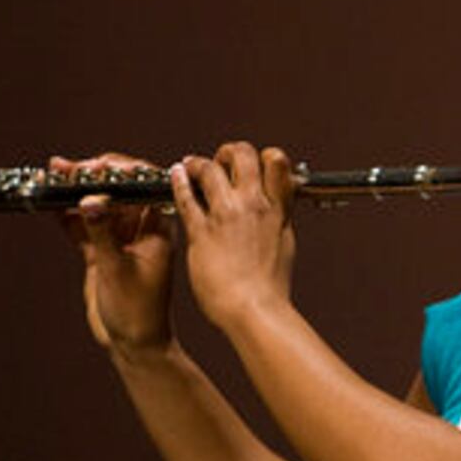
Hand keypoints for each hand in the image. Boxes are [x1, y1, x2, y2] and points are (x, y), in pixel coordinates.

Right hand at [53, 153, 177, 359]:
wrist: (132, 343)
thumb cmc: (139, 311)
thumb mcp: (118, 269)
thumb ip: (102, 234)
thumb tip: (91, 201)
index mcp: (158, 227)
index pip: (141, 187)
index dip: (119, 172)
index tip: (96, 167)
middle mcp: (141, 228)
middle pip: (116, 191)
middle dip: (93, 177)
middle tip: (69, 169)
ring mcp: (120, 239)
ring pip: (97, 205)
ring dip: (76, 192)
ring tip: (55, 175)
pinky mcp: (101, 251)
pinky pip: (83, 226)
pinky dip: (68, 215)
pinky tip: (52, 202)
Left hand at [172, 142, 297, 330]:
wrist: (255, 309)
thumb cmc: (270, 286)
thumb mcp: (285, 244)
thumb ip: (279, 220)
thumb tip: (278, 209)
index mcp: (277, 209)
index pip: (276, 161)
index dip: (263, 156)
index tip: (251, 166)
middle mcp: (253, 206)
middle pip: (243, 154)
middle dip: (229, 152)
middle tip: (220, 161)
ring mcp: (226, 216)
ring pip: (210, 169)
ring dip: (197, 163)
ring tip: (190, 167)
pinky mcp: (202, 232)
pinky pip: (186, 197)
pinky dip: (179, 181)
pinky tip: (175, 175)